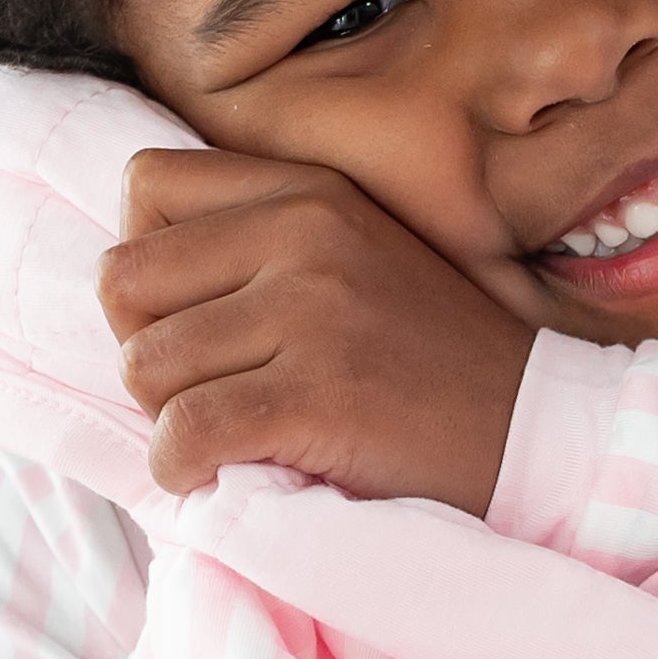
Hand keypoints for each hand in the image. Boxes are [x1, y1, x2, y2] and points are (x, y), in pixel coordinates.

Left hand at [99, 149, 543, 511]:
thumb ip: (260, 242)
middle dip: (146, 347)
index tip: (194, 316)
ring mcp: (310, 313)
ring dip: (170, 418)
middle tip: (208, 387)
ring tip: (234, 433)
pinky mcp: (315, 396)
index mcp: (309, 190)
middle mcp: (304, 234)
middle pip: (122, 280)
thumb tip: (124, 280)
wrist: (535, 433)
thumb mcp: (355, 256)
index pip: (146, 184)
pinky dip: (183, 471)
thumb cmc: (431, 361)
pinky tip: (226, 474)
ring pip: (143, 365)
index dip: (147, 262)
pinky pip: (181, 434)